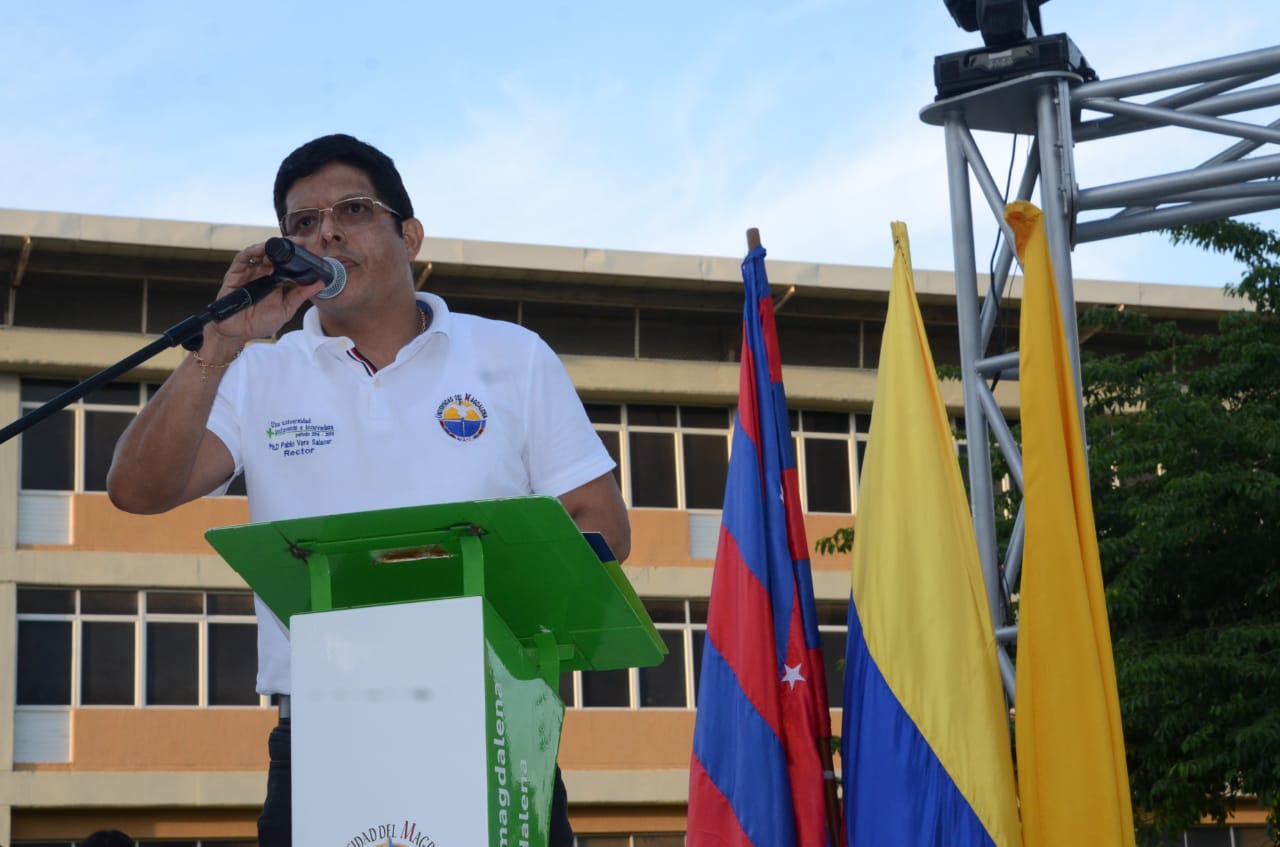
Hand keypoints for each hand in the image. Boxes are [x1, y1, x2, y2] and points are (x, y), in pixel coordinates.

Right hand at [205, 242, 324, 345]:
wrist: (239, 332)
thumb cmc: (260, 322)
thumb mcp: (286, 309)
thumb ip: (300, 295)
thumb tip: (320, 283)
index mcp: (275, 280)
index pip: (286, 262)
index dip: (296, 254)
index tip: (309, 248)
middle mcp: (262, 273)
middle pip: (274, 254)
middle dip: (286, 246)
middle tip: (299, 243)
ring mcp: (249, 272)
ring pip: (259, 252)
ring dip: (270, 246)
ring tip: (282, 244)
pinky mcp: (235, 273)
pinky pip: (242, 258)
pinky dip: (251, 251)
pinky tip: (260, 249)